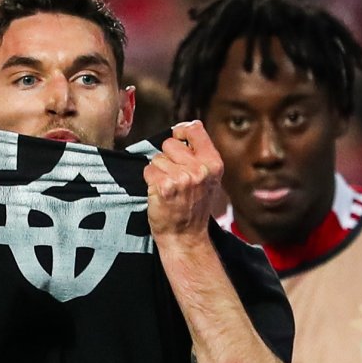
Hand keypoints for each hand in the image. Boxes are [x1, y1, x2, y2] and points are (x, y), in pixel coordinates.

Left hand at [144, 120, 223, 242]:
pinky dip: (149, 181)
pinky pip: (148, 171)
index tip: (177, 137)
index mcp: (213, 164)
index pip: (195, 130)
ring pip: (157, 159)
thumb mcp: (207, 179)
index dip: (181, 131)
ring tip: (168, 188)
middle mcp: (200, 169)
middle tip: (174, 177)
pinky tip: (159, 193)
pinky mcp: (165, 186)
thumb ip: (200, 154)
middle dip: (167, 157)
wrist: (185, 237)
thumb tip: (189, 126)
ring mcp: (183, 178)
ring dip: (157, 172)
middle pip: (170, 144)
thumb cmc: (194, 207)